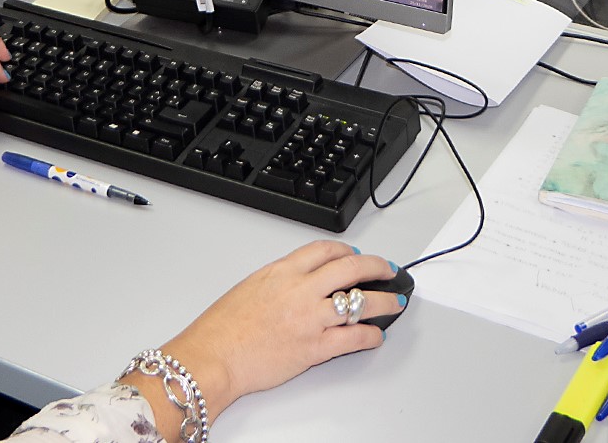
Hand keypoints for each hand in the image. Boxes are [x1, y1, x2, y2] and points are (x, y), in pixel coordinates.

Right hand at [142, 241, 406, 422]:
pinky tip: (376, 336)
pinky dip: (370, 336)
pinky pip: (353, 338)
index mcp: (282, 272)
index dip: (347, 250)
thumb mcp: (249, 288)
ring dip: (384, 302)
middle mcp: (300, 290)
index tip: (356, 254)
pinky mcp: (315, 348)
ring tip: (394, 303)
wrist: (212, 358)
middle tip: (388, 270)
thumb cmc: (221, 330)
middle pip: (351, 268)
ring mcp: (310, 319)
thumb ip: (279, 282)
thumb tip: (300, 283)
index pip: (325, 250)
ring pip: (361, 303)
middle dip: (376, 267)